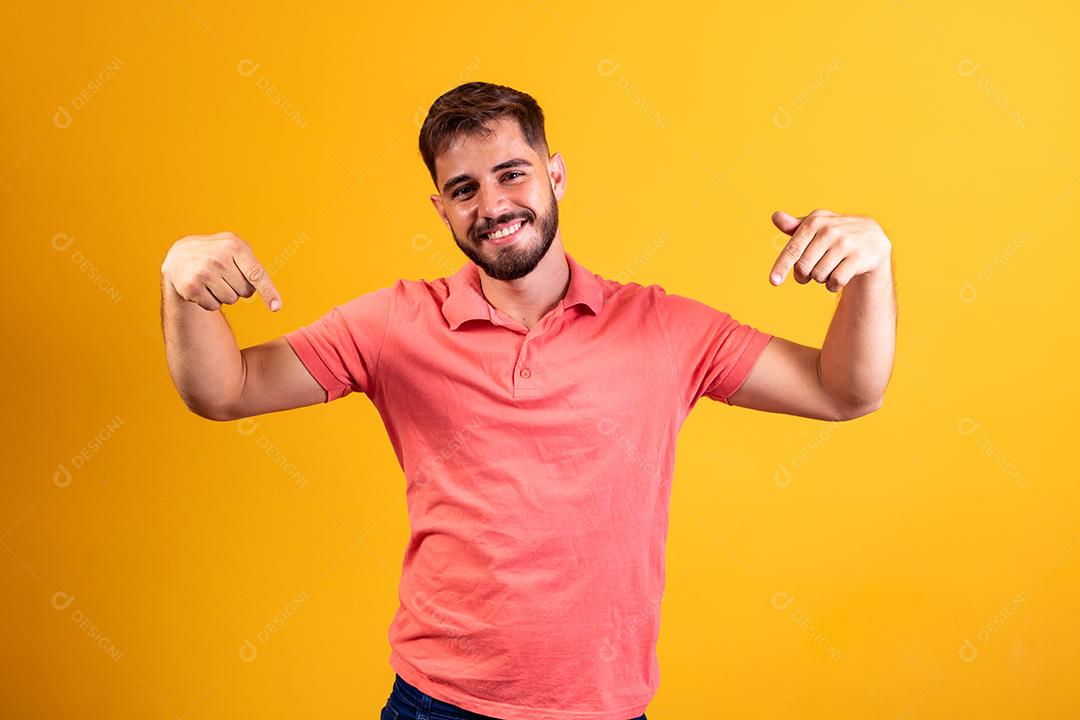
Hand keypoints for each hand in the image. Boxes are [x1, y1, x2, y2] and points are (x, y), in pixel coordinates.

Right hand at [161, 231, 281, 311]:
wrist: (180, 256)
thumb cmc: (218, 254)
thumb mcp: (236, 250)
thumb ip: (255, 268)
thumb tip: (273, 300)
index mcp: (234, 245)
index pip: (256, 274)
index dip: (268, 292)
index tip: (277, 307)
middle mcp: (218, 257)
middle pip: (246, 291)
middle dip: (239, 288)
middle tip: (225, 275)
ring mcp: (203, 272)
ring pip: (231, 300)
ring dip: (225, 295)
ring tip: (213, 280)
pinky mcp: (191, 287)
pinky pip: (214, 306)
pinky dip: (211, 301)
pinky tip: (202, 287)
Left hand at [768, 209, 890, 291]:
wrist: (872, 239)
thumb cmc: (835, 235)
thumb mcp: (816, 227)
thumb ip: (794, 226)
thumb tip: (775, 217)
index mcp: (815, 221)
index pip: (792, 249)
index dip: (781, 267)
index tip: (773, 282)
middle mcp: (830, 229)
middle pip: (803, 268)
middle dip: (804, 275)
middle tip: (812, 271)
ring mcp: (846, 243)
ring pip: (818, 276)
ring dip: (821, 279)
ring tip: (831, 267)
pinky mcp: (859, 257)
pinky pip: (835, 282)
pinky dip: (833, 285)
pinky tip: (840, 277)